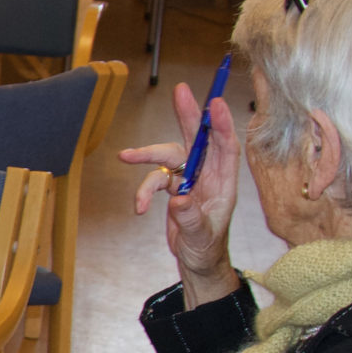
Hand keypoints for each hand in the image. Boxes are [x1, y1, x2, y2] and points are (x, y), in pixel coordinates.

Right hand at [119, 78, 240, 307]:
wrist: (196, 261)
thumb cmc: (206, 248)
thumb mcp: (200, 237)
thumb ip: (190, 218)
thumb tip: (178, 200)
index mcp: (224, 182)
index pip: (226, 147)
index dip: (221, 125)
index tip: (214, 104)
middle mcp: (208, 175)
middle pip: (198, 139)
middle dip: (188, 115)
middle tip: (180, 91)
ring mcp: (190, 179)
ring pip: (169, 156)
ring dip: (146, 156)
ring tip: (125, 157)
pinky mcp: (174, 187)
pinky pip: (154, 179)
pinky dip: (142, 192)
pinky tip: (137, 208)